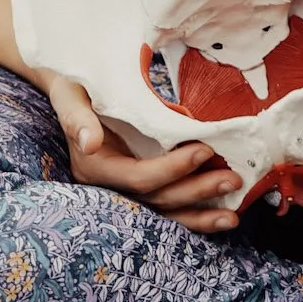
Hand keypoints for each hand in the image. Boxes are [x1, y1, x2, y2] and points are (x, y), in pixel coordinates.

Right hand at [45, 74, 242, 232]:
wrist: (70, 90)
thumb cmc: (73, 86)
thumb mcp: (70, 94)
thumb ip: (77, 117)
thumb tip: (90, 142)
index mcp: (93, 167)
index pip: (138, 178)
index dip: (173, 169)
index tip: (204, 151)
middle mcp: (108, 187)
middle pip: (157, 200)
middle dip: (196, 192)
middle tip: (232, 179)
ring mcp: (124, 191)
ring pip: (165, 212)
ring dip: (200, 215)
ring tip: (233, 215)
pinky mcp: (138, 188)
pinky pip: (167, 207)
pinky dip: (194, 214)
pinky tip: (220, 215)